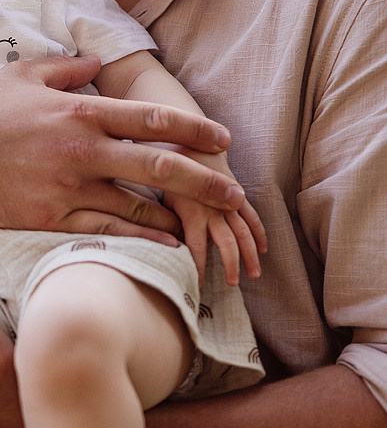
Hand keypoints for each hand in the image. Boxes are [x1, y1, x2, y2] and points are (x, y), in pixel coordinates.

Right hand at [0, 55, 244, 242]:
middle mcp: (82, 151)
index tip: (221, 138)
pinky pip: (107, 232)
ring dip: (177, 215)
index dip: (193, 129)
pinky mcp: (52, 219)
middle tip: (236, 191)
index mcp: (80, 111)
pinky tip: (169, 245)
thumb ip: (67, 69)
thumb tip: (98, 61)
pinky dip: (142, 239)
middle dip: (205, 179)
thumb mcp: (23, 76)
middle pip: (158, 166)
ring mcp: (68, 189)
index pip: (151, 118)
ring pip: (138, 205)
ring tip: (208, 222)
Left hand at [165, 156, 266, 285]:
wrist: (189, 142)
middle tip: (233, 284)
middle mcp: (213, 209)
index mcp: (192, 212)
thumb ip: (170, 222)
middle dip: (232, 264)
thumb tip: (171, 248)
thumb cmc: (168, 173)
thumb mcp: (163, 199)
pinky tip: (264, 249)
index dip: (199, 268)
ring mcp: (228, 201)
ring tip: (254, 275)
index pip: (196, 248)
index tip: (197, 285)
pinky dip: (259, 233)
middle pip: (228, 242)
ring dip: (251, 254)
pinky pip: (252, 216)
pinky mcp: (237, 194)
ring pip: (244, 232)